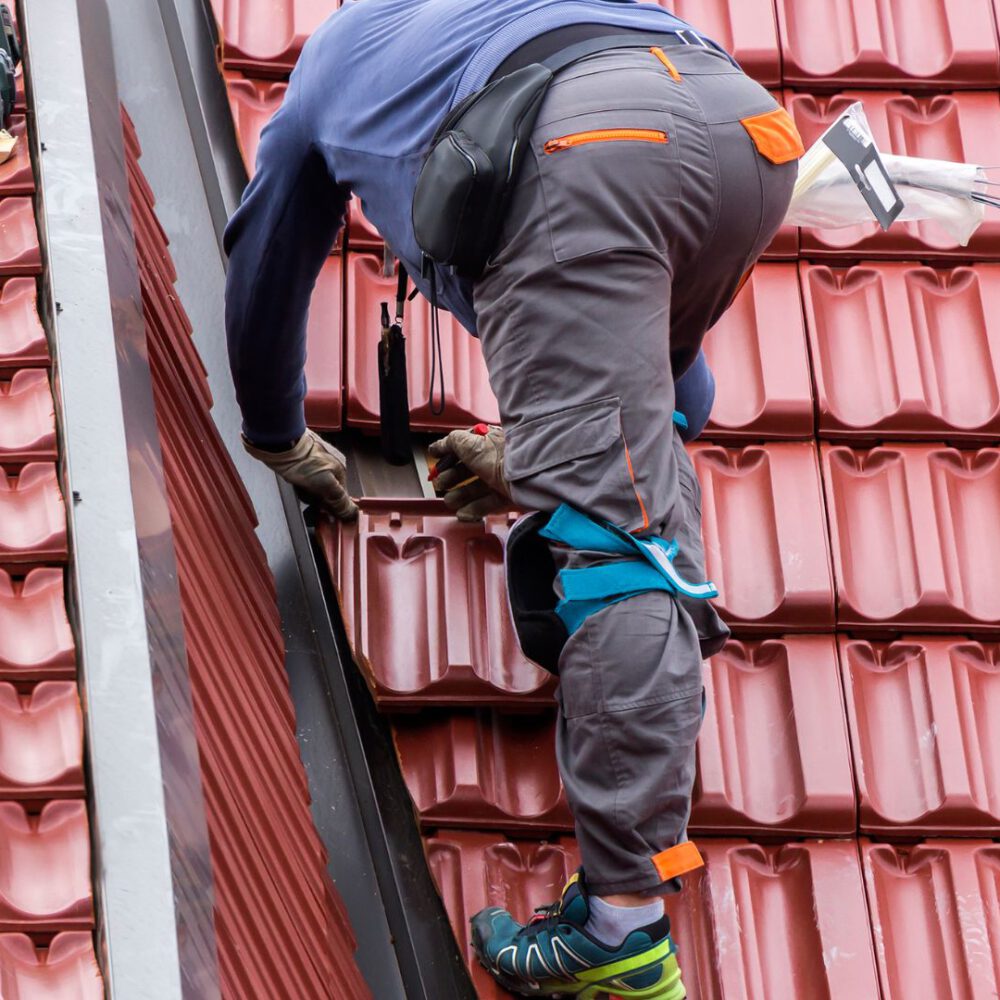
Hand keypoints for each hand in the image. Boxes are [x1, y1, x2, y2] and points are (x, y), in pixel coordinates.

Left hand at [243, 429, 357, 520]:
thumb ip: (339, 500)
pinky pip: (302, 476)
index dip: (329, 504)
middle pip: (326, 489)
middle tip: (307, 493)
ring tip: (298, 484)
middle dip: (315, 496)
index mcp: (340, 468)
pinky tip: (292, 478)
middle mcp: (330, 462)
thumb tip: (352, 513)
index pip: (340, 495)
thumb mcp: (326, 485)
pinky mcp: (302, 457)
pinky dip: (297, 481)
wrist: (279, 443)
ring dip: (305, 489)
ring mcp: (315, 458)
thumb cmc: (301, 459)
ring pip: (313, 484)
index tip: (321, 508)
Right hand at [428, 423, 509, 521]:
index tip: (437, 467)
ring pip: (477, 488)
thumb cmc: (500, 454)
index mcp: (486, 441)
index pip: (463, 449)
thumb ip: (449, 443)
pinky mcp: (508, 494)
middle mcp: (494, 457)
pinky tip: (463, 513)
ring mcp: (501, 477)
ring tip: (450, 502)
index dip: (448, 458)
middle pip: (468, 470)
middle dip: (451, 479)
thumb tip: (436, 447)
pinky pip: (489, 502)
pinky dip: (474, 509)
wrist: (525, 474)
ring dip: (460, 496)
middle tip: (441, 485)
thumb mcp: (467, 442)